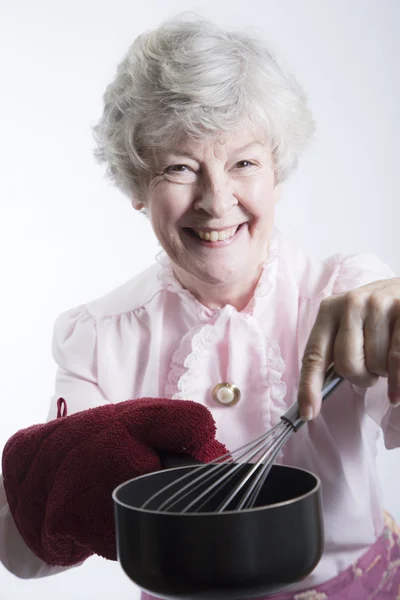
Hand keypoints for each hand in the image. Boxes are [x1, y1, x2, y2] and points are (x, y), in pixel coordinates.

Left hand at [298, 278, 399, 419]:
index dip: (309, 387)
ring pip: (376, 365)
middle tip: (370, 368)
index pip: (314, 354)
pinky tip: (396, 392)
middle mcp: (352, 303)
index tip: (307, 413)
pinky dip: (397, 383)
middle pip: (346, 365)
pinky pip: (397, 361)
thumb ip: (335, 351)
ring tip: (387, 353)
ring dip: (383, 370)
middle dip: (360, 376)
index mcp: (329, 309)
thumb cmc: (376, 317)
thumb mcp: (350, 324)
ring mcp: (380, 305)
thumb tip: (312, 398)